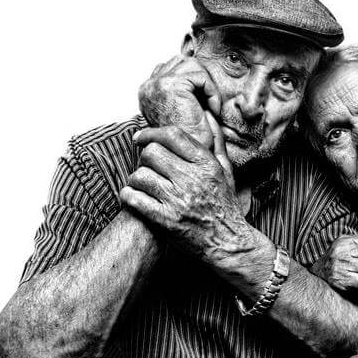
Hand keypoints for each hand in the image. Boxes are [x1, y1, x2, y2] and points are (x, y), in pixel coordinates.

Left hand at [120, 126, 247, 259]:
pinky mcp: (165, 220)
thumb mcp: (226, 172)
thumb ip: (216, 142)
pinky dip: (128, 196)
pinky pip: (134, 198)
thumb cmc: (225, 205)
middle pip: (152, 153)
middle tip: (147, 169)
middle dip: (144, 160)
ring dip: (136, 180)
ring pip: (140, 175)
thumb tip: (208, 115)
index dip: (151, 133)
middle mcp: (193, 179)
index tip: (140, 138)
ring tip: (143, 187)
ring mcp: (178, 200)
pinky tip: (134, 199)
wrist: (229, 243)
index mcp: (207, 164)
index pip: (173, 135)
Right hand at [138, 55, 221, 149]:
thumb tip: (196, 71)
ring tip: (211, 106)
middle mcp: (148, 86)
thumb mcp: (182, 110)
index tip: (203, 102)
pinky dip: (212, 92)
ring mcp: (157, 84)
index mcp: (147, 92)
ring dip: (207, 85)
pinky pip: (201, 76)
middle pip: (182, 61)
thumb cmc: (189, 140)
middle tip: (209, 103)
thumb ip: (183, 91)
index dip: (193, 80)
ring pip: (192, 65)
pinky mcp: (172, 85)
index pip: (173, 67)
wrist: (188, 157)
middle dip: (200, 78)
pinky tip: (212, 110)